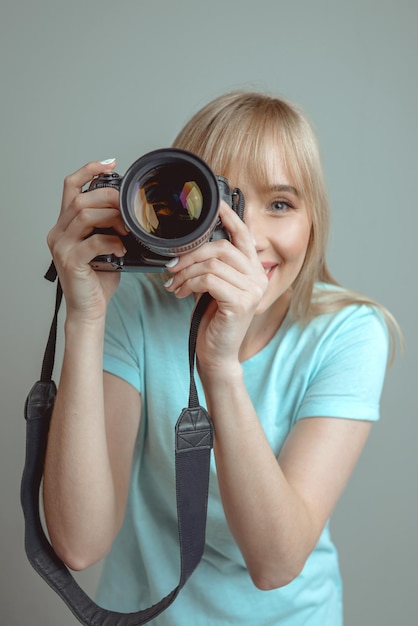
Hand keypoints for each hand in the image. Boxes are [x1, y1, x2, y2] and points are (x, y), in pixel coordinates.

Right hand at [47, 160, 128, 321]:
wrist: (90, 308)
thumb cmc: (99, 278)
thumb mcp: (106, 245)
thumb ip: (111, 226)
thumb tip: (134, 211)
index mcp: (66, 225)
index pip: (70, 187)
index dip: (89, 170)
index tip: (110, 164)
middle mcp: (59, 232)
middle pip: (80, 198)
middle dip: (109, 197)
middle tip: (129, 207)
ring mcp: (61, 246)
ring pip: (84, 215)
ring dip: (112, 217)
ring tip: (127, 229)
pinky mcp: (70, 260)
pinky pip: (93, 241)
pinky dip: (112, 241)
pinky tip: (122, 249)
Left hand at [165, 202, 267, 375]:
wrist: (216, 354)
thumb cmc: (212, 320)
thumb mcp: (212, 286)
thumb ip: (210, 265)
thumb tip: (189, 245)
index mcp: (254, 270)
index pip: (244, 235)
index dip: (229, 216)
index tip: (214, 203)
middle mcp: (258, 277)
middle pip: (222, 247)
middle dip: (191, 253)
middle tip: (172, 265)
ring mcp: (252, 290)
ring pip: (212, 263)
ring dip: (186, 272)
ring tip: (174, 283)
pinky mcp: (241, 302)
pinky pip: (209, 280)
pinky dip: (189, 283)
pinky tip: (180, 293)